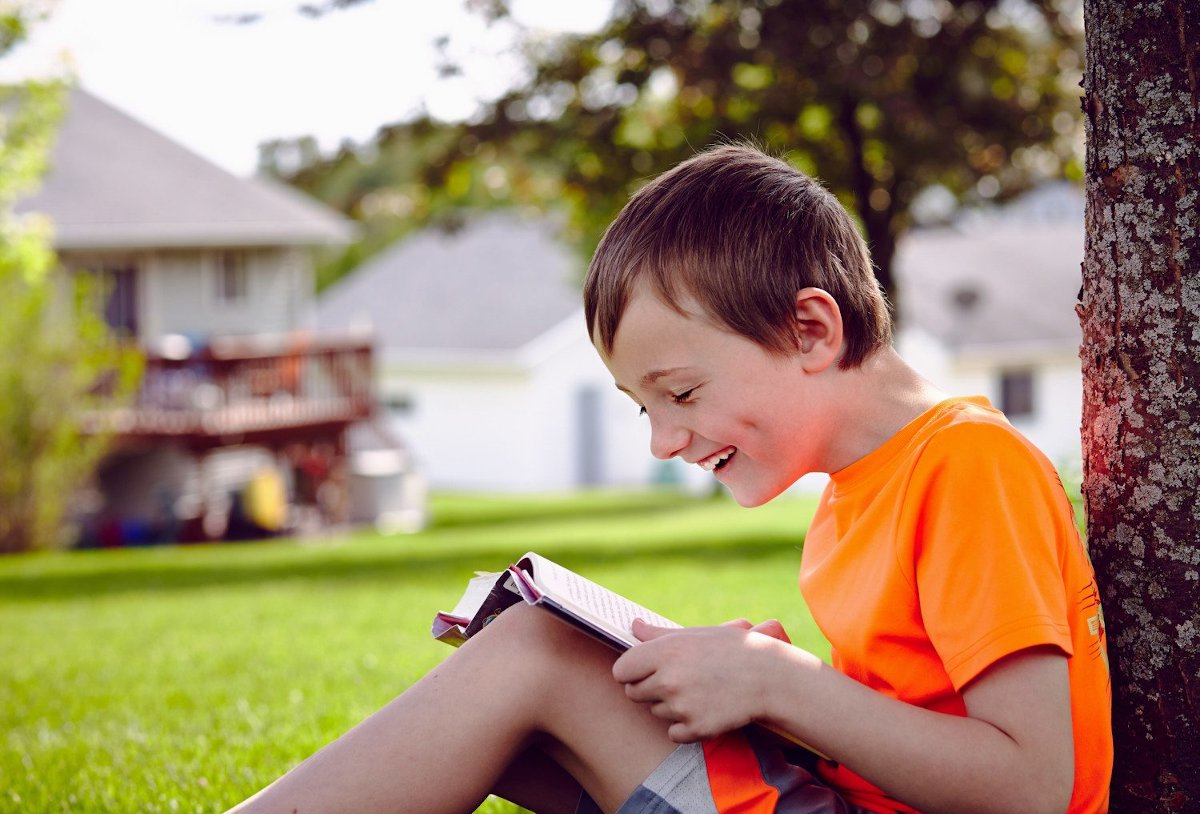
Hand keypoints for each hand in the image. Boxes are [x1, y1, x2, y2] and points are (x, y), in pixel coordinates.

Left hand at [612, 619, 791, 741]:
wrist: (769, 676)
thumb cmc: (731, 650)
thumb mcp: (694, 635)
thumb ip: (657, 634)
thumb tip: (633, 625)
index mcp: (664, 652)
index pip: (620, 670)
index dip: (630, 671)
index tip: (643, 671)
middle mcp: (668, 680)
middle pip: (634, 693)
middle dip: (649, 689)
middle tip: (677, 681)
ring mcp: (681, 706)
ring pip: (655, 712)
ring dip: (670, 706)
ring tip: (699, 690)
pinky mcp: (696, 729)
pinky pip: (674, 732)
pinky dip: (685, 726)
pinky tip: (704, 709)